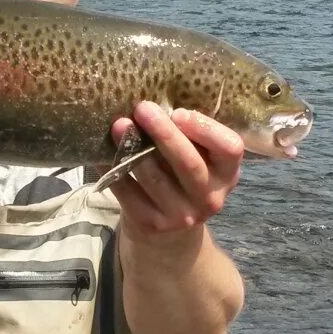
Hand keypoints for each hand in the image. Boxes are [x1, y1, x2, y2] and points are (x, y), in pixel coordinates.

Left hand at [109, 101, 243, 244]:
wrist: (171, 232)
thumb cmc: (183, 176)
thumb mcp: (200, 157)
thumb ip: (190, 135)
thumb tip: (157, 101)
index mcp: (227, 172)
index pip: (230, 148)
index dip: (205, 129)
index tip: (178, 111)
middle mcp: (210, 197)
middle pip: (189, 163)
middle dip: (165, 134)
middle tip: (142, 108)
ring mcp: (181, 215)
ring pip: (155, 179)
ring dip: (134, 150)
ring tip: (119, 126)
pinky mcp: (151, 223)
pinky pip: (129, 193)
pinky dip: (114, 170)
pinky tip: (103, 152)